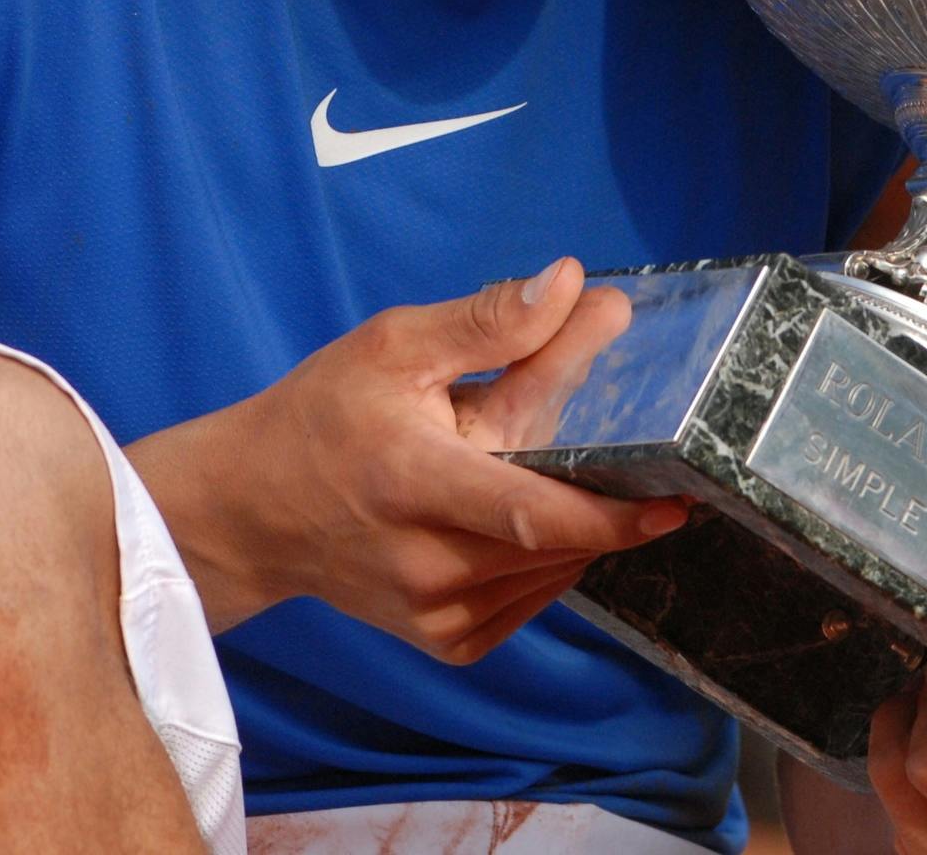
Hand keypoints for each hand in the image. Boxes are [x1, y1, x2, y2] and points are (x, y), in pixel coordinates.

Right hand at [131, 258, 686, 662]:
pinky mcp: (443, 641)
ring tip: (537, 470)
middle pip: (553, 538)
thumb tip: (574, 285)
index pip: (529, 515)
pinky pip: (530, 601)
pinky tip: (520, 519)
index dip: (611, 515)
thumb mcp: (394, 346)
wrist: (251, 511)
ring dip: (572, 523)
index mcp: (411, 482)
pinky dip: (546, 558)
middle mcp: (423, 562)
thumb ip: (489, 321)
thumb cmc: (322, 416)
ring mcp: (432, 614)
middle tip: (618, 445)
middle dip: (599, 491)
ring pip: (550, 571)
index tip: (676, 500)